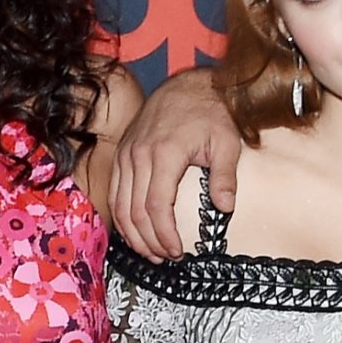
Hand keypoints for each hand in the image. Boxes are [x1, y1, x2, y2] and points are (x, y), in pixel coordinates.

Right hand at [110, 68, 241, 258]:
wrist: (188, 85)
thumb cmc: (210, 113)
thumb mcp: (227, 142)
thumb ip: (225, 176)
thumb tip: (225, 208)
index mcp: (164, 153)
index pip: (156, 206)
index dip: (164, 234)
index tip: (177, 251)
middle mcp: (139, 155)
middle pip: (134, 211)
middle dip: (149, 240)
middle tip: (165, 258)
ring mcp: (126, 154)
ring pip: (119, 204)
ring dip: (132, 233)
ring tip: (150, 251)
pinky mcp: (122, 153)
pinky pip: (114, 191)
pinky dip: (121, 215)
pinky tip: (134, 230)